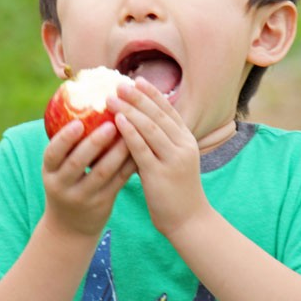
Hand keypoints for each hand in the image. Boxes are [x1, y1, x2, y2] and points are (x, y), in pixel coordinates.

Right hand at [41, 120, 135, 237]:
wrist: (70, 227)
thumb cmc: (67, 184)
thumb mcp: (59, 169)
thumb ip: (68, 147)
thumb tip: (83, 103)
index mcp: (50, 172)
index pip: (52, 154)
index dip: (64, 139)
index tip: (78, 122)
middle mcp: (62, 186)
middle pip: (77, 163)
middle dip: (94, 143)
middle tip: (110, 124)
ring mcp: (82, 197)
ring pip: (102, 173)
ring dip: (117, 152)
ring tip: (130, 133)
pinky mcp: (102, 204)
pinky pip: (118, 181)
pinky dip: (128, 164)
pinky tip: (139, 149)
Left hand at [107, 77, 208, 235]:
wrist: (189, 220)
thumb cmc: (176, 190)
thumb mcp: (173, 160)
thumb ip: (160, 142)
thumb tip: (138, 124)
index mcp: (187, 140)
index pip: (169, 110)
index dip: (152, 94)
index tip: (136, 80)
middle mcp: (183, 145)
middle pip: (159, 115)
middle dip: (138, 97)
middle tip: (119, 83)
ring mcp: (173, 159)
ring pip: (150, 128)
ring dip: (130, 110)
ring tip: (111, 97)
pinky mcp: (160, 174)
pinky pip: (142, 148)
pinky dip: (129, 132)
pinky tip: (116, 121)